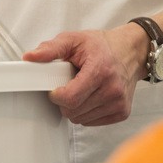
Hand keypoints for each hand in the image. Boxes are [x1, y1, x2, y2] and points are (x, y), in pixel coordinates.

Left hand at [25, 24, 146, 125]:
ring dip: (76, 107)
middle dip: (65, 101)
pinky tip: (92, 96)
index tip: (55, 88)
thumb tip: (30, 57)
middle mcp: (113, 89)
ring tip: (83, 89)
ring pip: (80, 119)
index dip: (56, 95)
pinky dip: (87, 112)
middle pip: (73, 111)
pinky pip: (92, 122)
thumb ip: (51, 49)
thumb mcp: (75, 40)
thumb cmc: (103, 46)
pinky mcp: (122, 112)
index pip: (70, 98)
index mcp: (100, 70)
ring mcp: (119, 102)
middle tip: (70, 85)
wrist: (132, 51)